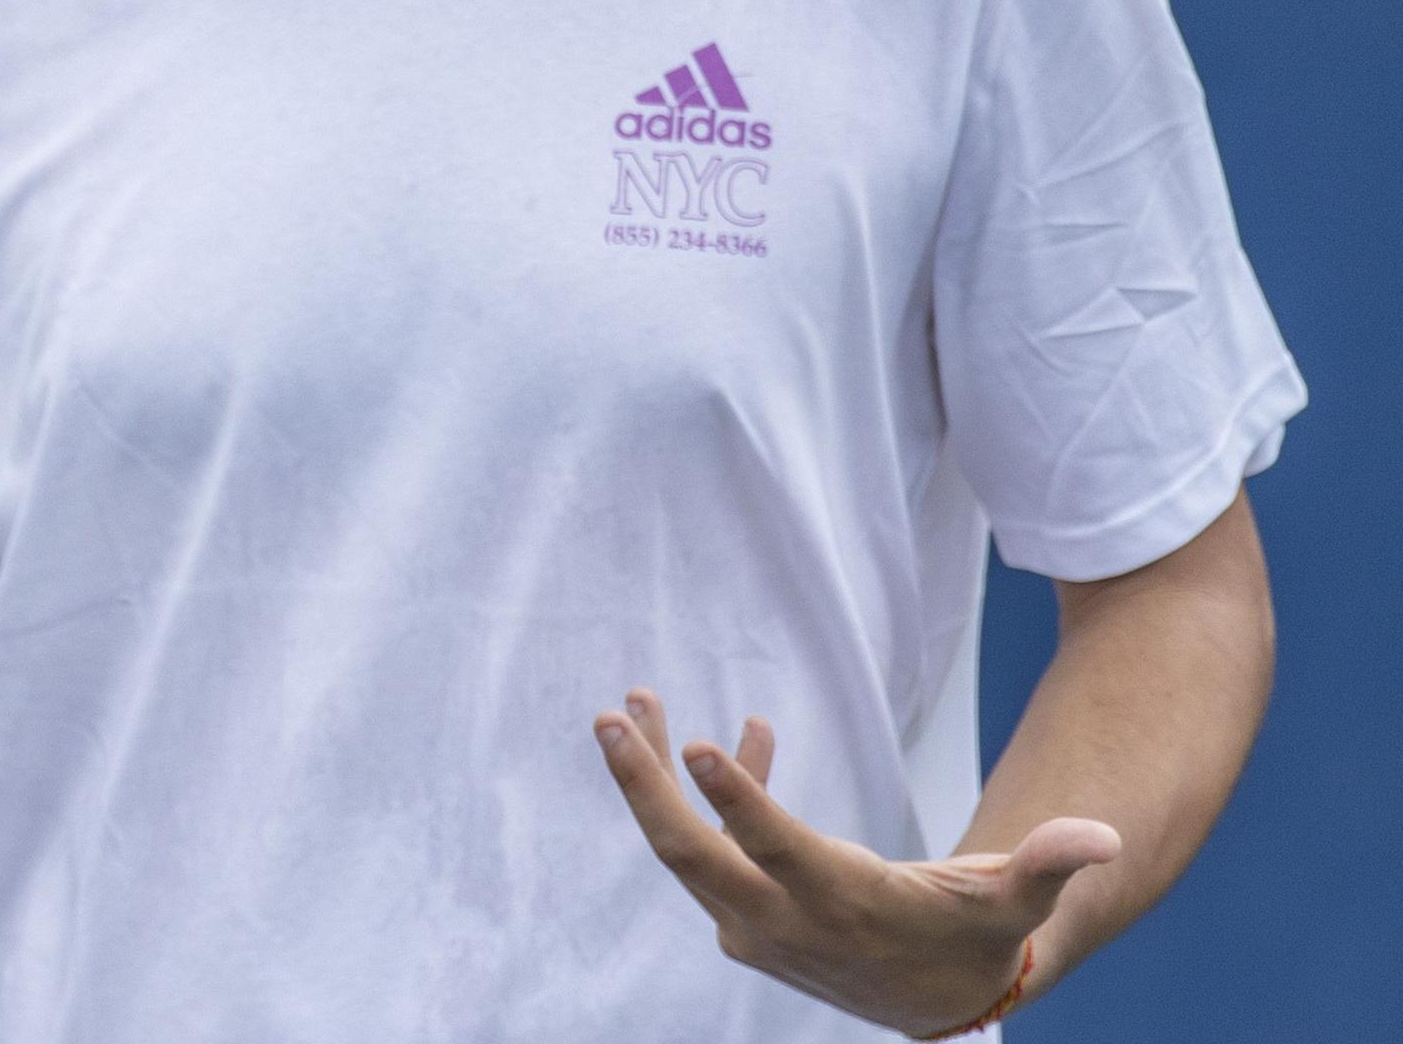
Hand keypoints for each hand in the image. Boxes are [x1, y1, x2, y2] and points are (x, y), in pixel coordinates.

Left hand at [594, 689, 1118, 1036]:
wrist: (933, 1004)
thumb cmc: (973, 938)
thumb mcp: (1011, 904)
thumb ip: (1047, 866)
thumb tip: (1100, 837)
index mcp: (839, 905)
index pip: (771, 848)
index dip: (734, 798)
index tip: (696, 745)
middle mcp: (779, 918)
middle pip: (690, 850)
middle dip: (644, 785)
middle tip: (610, 717)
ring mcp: (751, 921)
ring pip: (682, 845)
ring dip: (652, 777)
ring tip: (631, 706)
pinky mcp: (742, 915)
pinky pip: (712, 847)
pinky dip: (714, 795)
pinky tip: (742, 737)